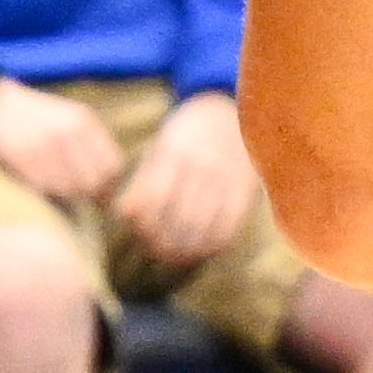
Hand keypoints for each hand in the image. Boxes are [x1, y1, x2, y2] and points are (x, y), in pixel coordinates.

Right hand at [0, 76, 125, 203]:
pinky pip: (47, 190)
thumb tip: (108, 182)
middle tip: (76, 195)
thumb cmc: (29, 114)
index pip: (113, 165)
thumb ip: (89, 142)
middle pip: (95, 182)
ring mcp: (47, 148)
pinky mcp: (25, 162)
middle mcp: (69, 133)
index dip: (108, 184)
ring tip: (53, 185)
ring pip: (72, 191)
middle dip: (89, 194)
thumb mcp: (66, 115)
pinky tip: (36, 180)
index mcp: (83, 120)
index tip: (97, 191)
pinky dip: (45, 192)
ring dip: (66, 195)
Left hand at [109, 89, 260, 271]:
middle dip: (163, 242)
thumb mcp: (160, 146)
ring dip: (185, 250)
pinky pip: (229, 226)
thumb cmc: (184, 135)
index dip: (143, 222)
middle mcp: (200, 165)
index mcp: (174, 152)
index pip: (154, 197)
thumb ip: (145, 179)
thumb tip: (127, 216)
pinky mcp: (244, 190)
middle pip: (178, 217)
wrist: (226, 112)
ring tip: (174, 259)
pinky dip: (212, 246)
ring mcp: (225, 179)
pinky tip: (200, 253)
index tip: (138, 235)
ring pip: (202, 227)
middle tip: (154, 253)